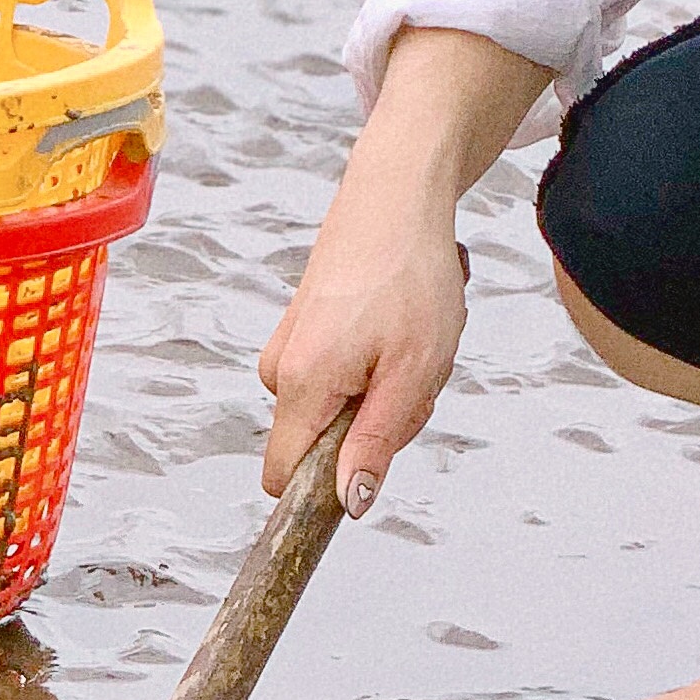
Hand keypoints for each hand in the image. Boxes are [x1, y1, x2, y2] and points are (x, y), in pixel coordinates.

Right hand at [258, 26, 548, 504]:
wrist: (397, 195)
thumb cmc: (411, 276)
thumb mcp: (413, 372)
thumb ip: (374, 444)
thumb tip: (347, 505)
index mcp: (302, 384)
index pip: (283, 477)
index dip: (324, 490)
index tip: (372, 465)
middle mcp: (281, 369)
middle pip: (325, 443)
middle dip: (379, 424)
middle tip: (418, 371)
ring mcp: (289, 345)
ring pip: (340, 407)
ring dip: (387, 387)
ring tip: (413, 338)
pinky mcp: (303, 327)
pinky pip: (341, 374)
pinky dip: (379, 360)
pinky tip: (400, 322)